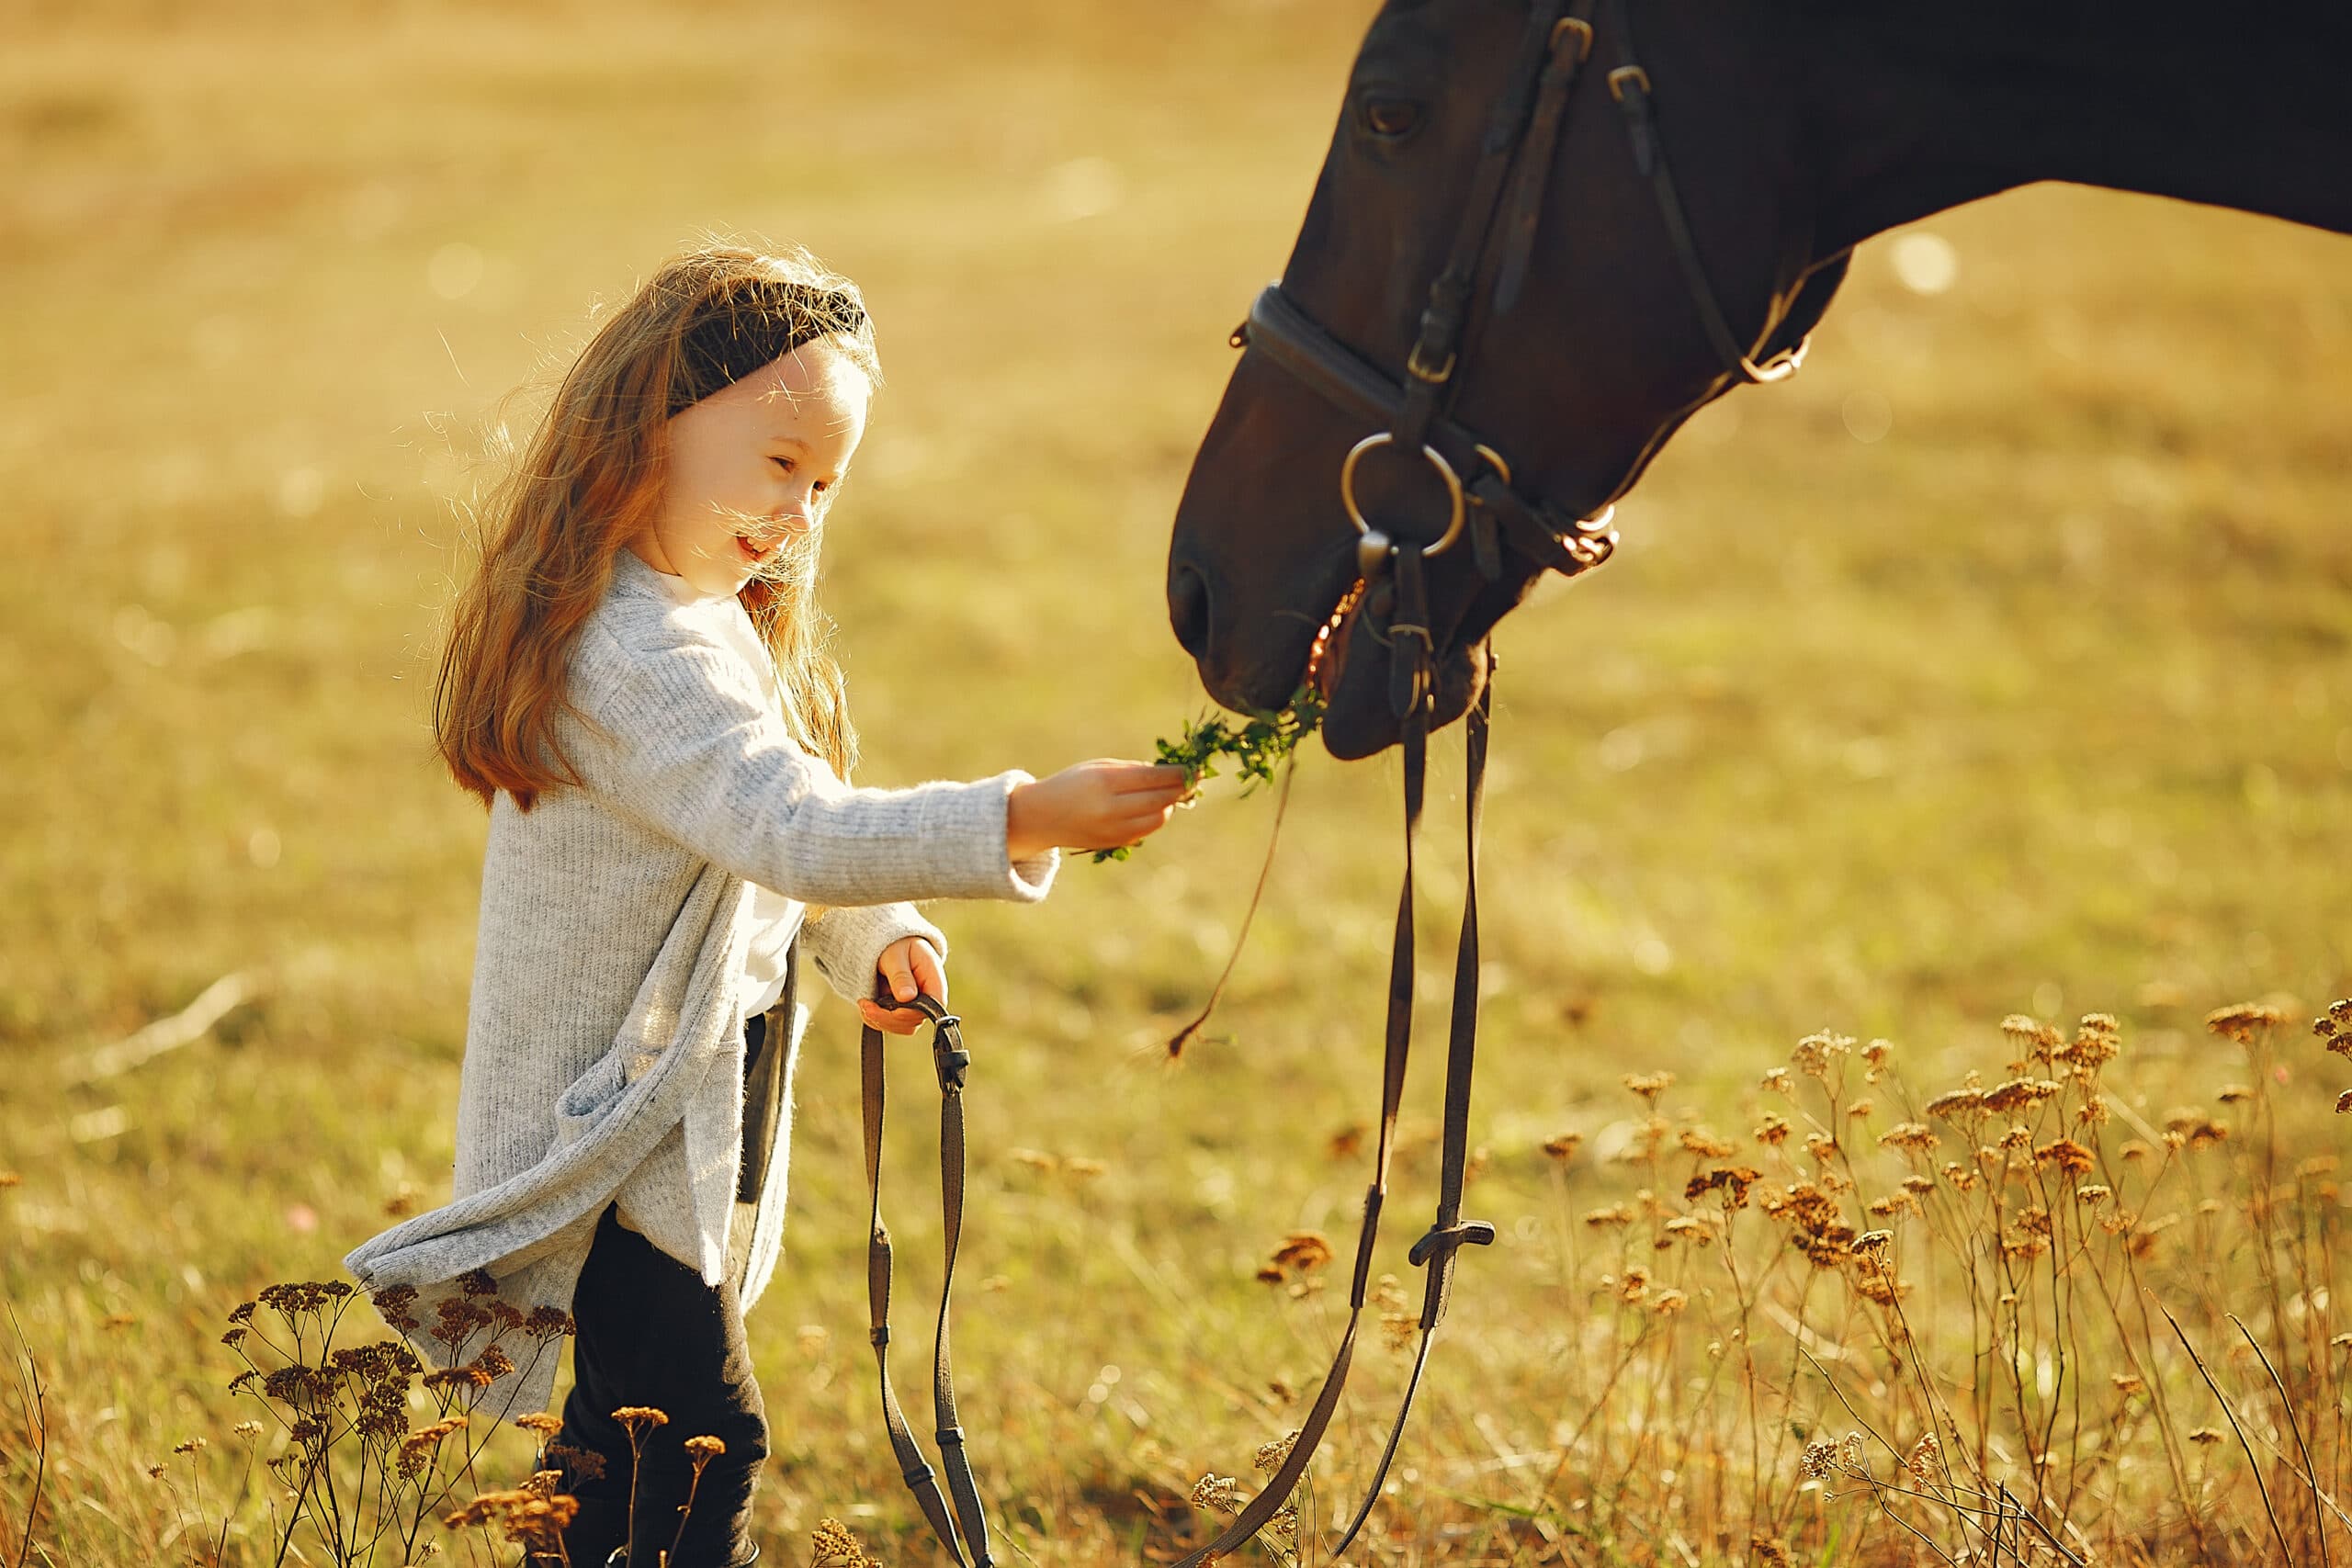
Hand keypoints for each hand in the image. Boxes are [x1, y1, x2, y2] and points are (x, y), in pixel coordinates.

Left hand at [857, 936, 944, 1035]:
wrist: (890, 944)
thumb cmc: (897, 944)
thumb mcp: (896, 955)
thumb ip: (901, 975)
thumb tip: (907, 997)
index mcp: (934, 979)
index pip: (934, 1005)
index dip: (912, 1012)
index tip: (889, 1009)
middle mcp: (928, 996)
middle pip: (915, 1020)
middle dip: (888, 1018)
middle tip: (867, 1006)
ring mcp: (916, 1005)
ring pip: (902, 1026)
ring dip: (880, 1020)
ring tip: (864, 1004)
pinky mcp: (903, 1010)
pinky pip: (892, 1024)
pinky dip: (876, 1019)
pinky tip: (867, 1005)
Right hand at [1006, 760, 1190, 859]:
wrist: (1041, 817)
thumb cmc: (1073, 784)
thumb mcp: (1098, 767)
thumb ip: (1133, 770)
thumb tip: (1169, 774)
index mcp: (1104, 782)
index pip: (1152, 778)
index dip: (1178, 774)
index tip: (1195, 768)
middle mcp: (1109, 809)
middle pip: (1160, 800)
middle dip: (1180, 790)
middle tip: (1193, 781)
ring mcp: (1112, 830)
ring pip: (1157, 819)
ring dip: (1169, 806)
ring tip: (1171, 794)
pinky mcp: (1114, 844)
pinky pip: (1145, 831)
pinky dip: (1154, 818)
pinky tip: (1153, 807)